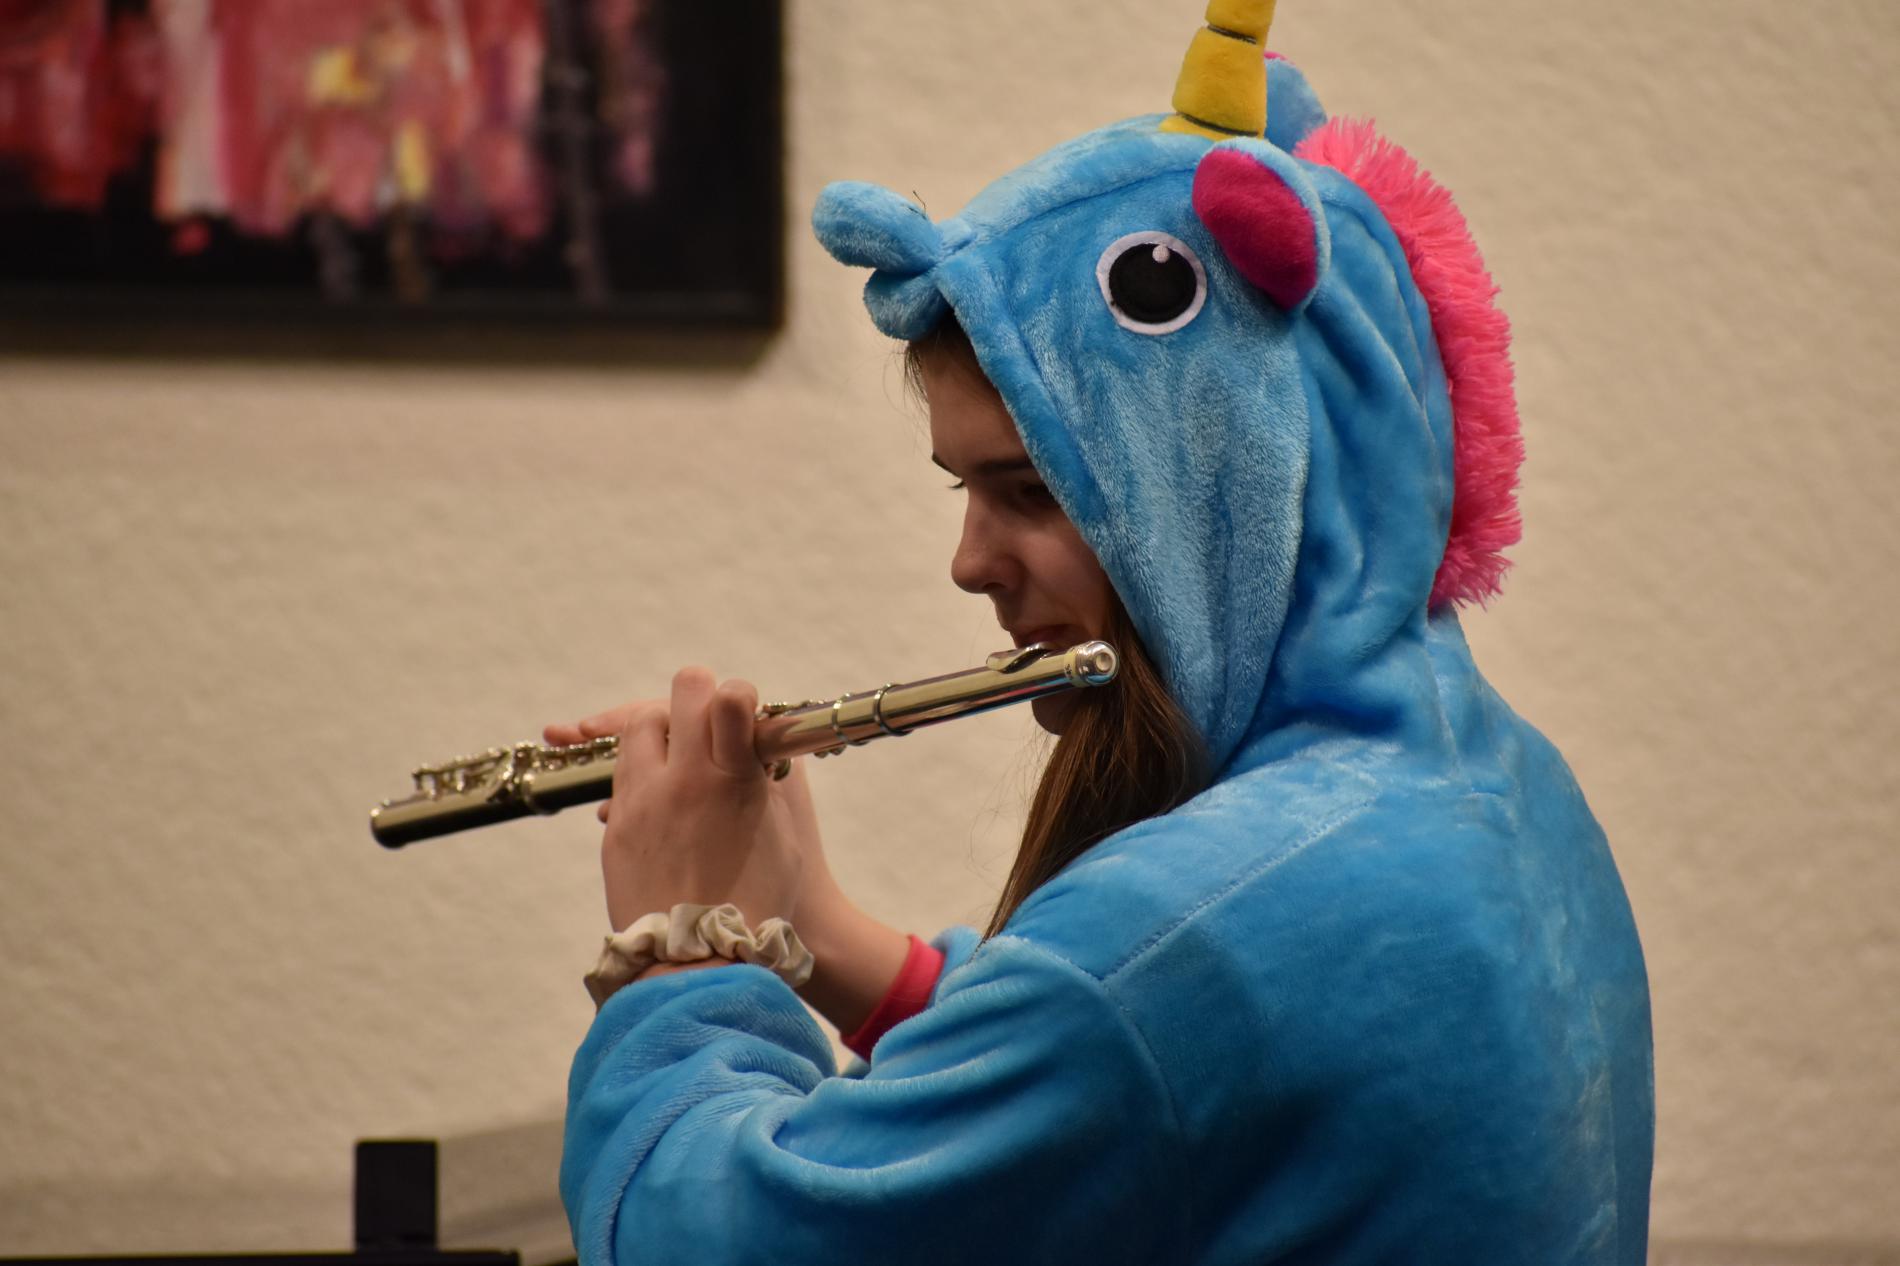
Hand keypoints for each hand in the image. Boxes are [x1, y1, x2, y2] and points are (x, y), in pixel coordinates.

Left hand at [547, 667, 843, 934]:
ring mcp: (642, 800)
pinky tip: (657, 797)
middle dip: (696, 696)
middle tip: (704, 716)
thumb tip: (749, 748)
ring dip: (659, 730)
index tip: (740, 705)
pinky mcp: (617, 828)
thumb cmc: (758, 905)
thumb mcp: (781, 836)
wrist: (700, 963)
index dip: (737, 694)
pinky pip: (620, 776)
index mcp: (734, 778)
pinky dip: (640, 776)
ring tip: (674, 753)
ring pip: (637, 727)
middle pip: (679, 694)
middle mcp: (683, 779)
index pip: (729, 697)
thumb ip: (763, 781)